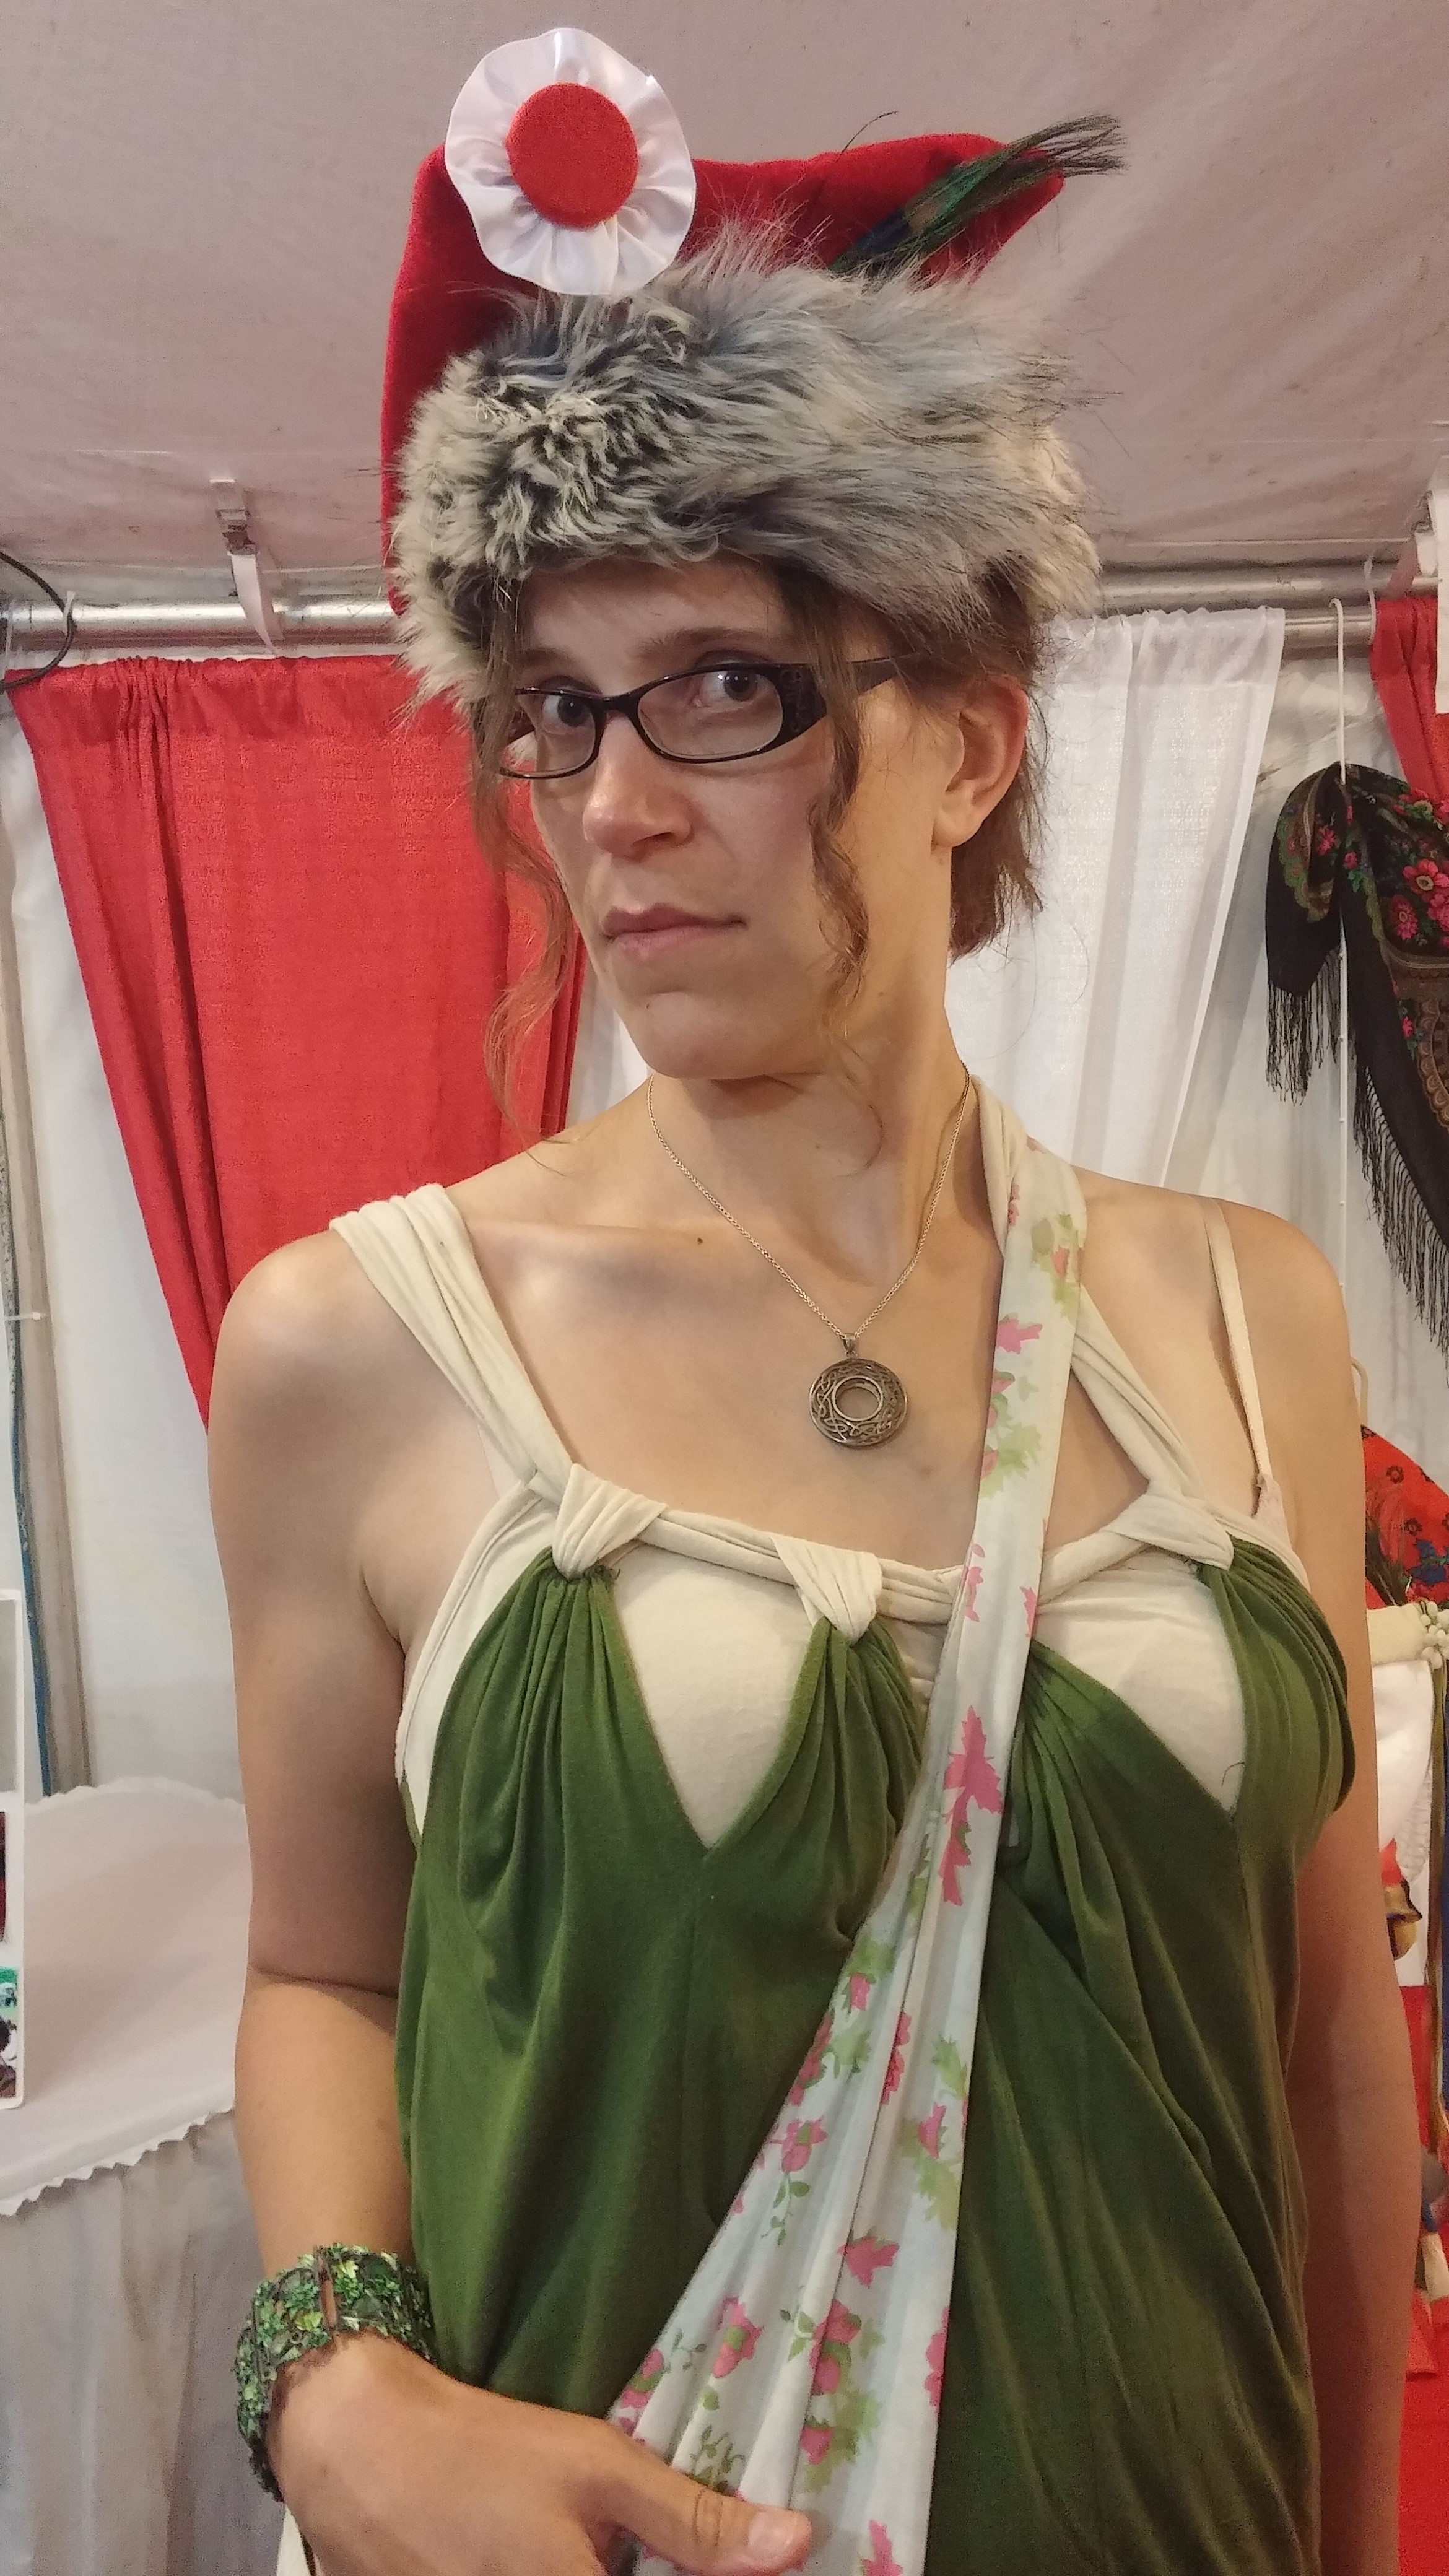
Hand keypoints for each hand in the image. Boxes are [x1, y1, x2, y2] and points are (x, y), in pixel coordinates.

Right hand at [270, 2334, 813, 2575]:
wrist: (356, 2446)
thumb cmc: (485, 2449)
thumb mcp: (599, 2467)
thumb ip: (696, 2521)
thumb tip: (798, 2545)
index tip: (676, 2563)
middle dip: (633, 2574)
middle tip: (614, 2543)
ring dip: (591, 2573)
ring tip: (578, 2543)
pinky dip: (534, 2573)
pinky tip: (536, 2553)